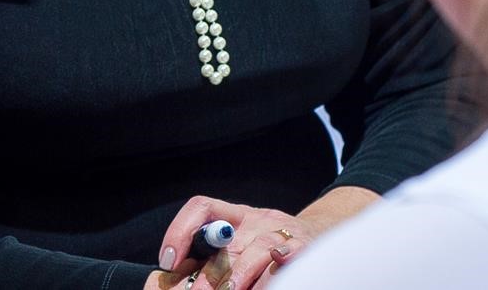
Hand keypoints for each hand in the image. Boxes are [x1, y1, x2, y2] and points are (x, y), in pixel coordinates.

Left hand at [157, 196, 311, 289]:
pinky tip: (267, 278)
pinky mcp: (303, 246)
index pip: (202, 208)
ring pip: (257, 248)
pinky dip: (276, 267)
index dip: (181, 230)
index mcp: (233, 217)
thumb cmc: (268, 249)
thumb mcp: (239, 245)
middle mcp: (255, 220)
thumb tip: (177, 279)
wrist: (318, 234)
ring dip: (239, 276)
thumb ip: (212, 258)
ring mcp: (280, 231)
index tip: (168, 261)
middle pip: (226, 240)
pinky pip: (287, 256)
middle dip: (208, 273)